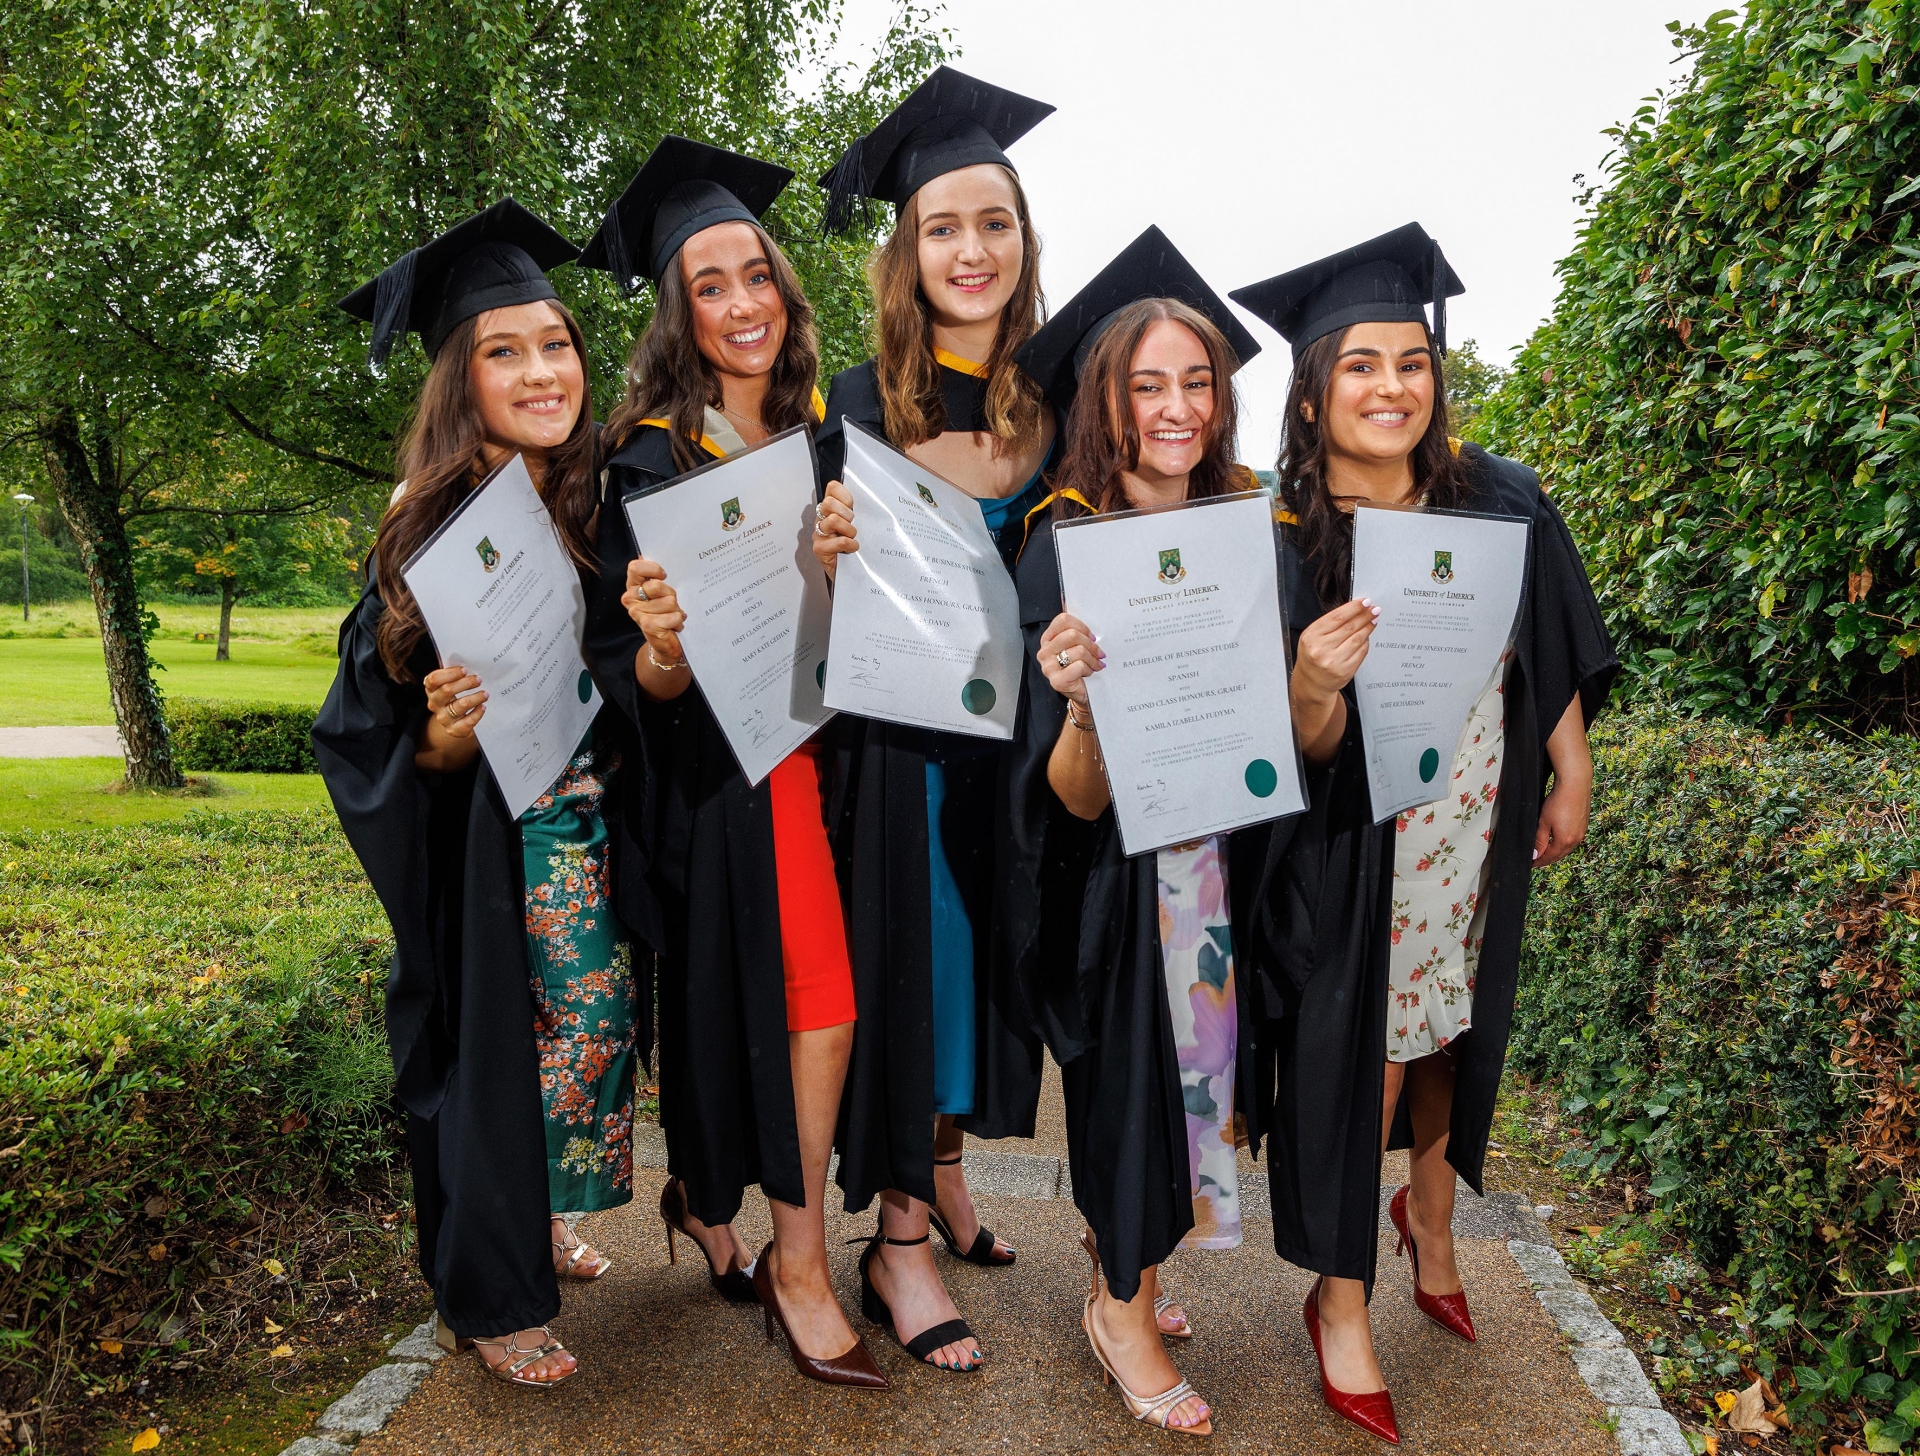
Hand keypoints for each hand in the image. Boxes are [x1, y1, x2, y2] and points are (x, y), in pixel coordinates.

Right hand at [423, 664, 485, 737]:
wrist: (455, 723)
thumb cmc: (454, 698)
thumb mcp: (451, 685)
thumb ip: (455, 676)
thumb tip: (471, 662)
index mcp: (431, 689)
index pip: (434, 679)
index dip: (450, 673)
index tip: (465, 670)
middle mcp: (434, 703)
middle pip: (447, 690)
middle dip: (466, 683)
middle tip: (479, 679)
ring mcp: (443, 718)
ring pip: (460, 705)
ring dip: (475, 697)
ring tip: (485, 694)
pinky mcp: (454, 730)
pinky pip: (467, 721)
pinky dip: (477, 713)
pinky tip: (483, 707)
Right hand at [622, 557, 685, 667]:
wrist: (664, 644)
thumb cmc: (664, 614)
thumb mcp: (660, 593)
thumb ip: (654, 576)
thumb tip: (643, 554)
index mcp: (632, 587)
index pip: (635, 568)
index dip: (653, 569)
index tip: (664, 575)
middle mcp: (630, 599)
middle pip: (658, 585)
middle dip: (671, 594)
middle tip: (671, 604)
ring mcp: (637, 613)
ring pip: (669, 601)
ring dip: (677, 610)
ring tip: (672, 616)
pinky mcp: (648, 625)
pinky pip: (673, 615)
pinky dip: (678, 621)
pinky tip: (674, 626)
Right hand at [812, 479, 856, 579]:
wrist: (850, 574)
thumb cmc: (854, 547)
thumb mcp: (858, 525)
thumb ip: (859, 511)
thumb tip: (872, 498)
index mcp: (831, 510)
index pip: (832, 488)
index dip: (844, 495)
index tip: (852, 506)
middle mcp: (822, 519)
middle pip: (828, 503)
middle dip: (846, 513)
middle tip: (852, 524)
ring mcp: (819, 534)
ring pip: (833, 520)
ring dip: (849, 530)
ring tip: (853, 538)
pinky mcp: (819, 549)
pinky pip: (839, 541)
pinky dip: (850, 544)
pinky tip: (852, 549)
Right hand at [1038, 612, 1102, 707]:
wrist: (1081, 693)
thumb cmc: (1080, 668)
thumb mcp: (1077, 647)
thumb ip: (1078, 632)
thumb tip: (1085, 616)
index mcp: (1048, 639)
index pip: (1063, 620)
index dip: (1082, 626)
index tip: (1092, 637)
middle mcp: (1044, 652)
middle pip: (1072, 635)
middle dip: (1091, 645)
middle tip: (1099, 653)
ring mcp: (1048, 667)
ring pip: (1078, 651)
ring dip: (1093, 659)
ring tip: (1096, 665)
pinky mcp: (1056, 681)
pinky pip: (1079, 666)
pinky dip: (1088, 669)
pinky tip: (1089, 673)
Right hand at [1294, 599, 1378, 699]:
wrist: (1312, 682)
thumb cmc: (1313, 656)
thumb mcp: (1312, 636)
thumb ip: (1330, 624)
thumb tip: (1354, 610)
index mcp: (1311, 636)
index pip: (1337, 617)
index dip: (1354, 608)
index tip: (1365, 602)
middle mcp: (1321, 649)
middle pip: (1349, 627)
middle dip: (1365, 616)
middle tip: (1374, 609)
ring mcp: (1334, 661)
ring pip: (1357, 639)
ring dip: (1368, 627)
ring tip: (1373, 620)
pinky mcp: (1345, 671)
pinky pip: (1361, 652)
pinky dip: (1366, 642)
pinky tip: (1367, 636)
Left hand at [1534, 697, 1593, 864]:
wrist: (1575, 784)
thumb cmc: (1558, 802)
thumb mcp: (1543, 823)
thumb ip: (1539, 841)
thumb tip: (1536, 856)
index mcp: (1565, 841)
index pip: (1550, 857)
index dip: (1539, 861)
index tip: (1531, 863)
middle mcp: (1576, 839)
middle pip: (1560, 855)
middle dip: (1548, 858)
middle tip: (1537, 860)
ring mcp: (1582, 832)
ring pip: (1567, 848)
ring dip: (1556, 851)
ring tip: (1546, 851)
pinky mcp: (1584, 824)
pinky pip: (1573, 839)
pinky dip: (1564, 843)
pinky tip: (1558, 839)